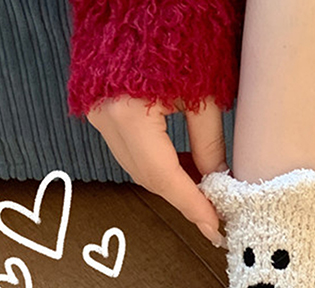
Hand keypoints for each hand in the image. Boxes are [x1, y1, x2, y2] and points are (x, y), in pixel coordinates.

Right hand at [87, 95, 227, 246]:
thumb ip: (209, 143)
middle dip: (183, 198)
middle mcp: (105, 117)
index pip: (166, 177)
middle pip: (148, 177)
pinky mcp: (98, 106)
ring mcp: (97, 113)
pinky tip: (184, 165)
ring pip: (138, 166)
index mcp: (129, 114)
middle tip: (214, 214)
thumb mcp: (205, 93)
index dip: (192, 206)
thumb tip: (217, 181)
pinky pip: (130, 149)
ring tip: (205, 190)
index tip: (215, 228)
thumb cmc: (177, 32)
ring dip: (171, 182)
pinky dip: (157, 162)